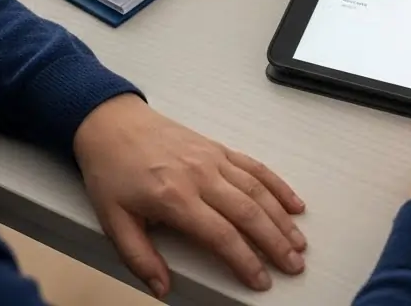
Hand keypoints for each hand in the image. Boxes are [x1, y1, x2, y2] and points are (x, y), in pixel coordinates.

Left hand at [73, 95, 306, 297]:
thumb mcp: (113, 220)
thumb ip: (139, 257)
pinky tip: (294, 203)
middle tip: (294, 265)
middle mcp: (200, 177)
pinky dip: (278, 185)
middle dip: (275, 243)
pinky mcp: (219, 148)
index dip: (245, 261)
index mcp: (174, 198)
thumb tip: (162, 287)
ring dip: (282, 219)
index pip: (220, 235)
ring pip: (258, 191)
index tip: (261, 281)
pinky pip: (255, 167)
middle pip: (248, 213)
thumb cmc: (111, 172)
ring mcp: (213, 160)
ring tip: (299, 243)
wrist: (112, 124)